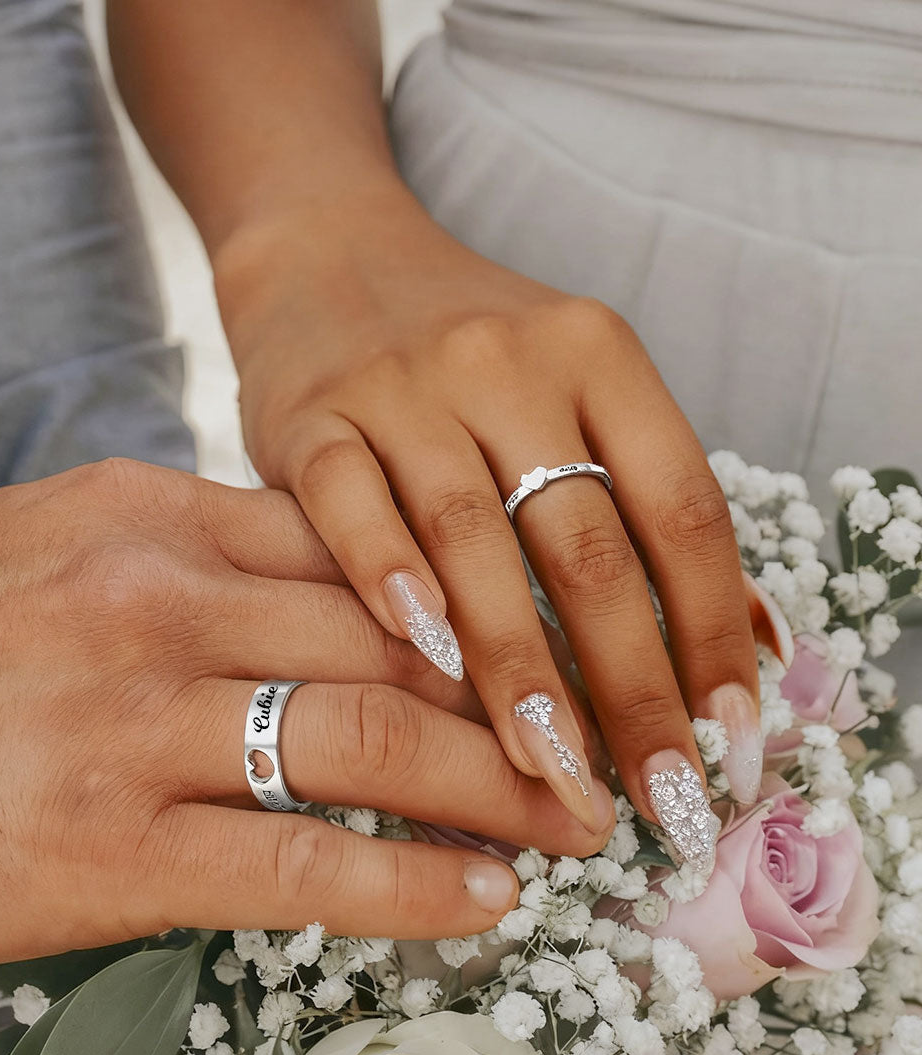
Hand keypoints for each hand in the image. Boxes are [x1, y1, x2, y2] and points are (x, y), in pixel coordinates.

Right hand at [0, 459, 610, 972]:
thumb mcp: (55, 536)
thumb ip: (190, 543)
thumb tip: (314, 565)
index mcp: (154, 520)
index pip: (358, 548)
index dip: (466, 596)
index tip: (537, 634)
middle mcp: (164, 607)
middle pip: (393, 639)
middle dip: (520, 689)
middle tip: (600, 731)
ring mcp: (144, 727)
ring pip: (374, 744)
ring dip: (499, 784)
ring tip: (574, 818)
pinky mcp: (117, 848)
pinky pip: (303, 863)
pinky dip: (412, 881)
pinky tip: (486, 895)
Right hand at [216, 188, 761, 863]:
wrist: (329, 258)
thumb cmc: (465, 351)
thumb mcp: (572, 386)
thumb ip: (643, 499)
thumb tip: (744, 646)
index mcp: (596, 353)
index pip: (680, 507)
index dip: (714, 631)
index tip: (730, 735)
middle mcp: (506, 361)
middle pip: (585, 541)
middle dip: (631, 684)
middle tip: (658, 795)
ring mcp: (401, 387)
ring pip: (471, 538)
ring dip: (517, 666)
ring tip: (554, 766)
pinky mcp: (311, 418)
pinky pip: (350, 505)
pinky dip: (387, 578)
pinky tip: (423, 655)